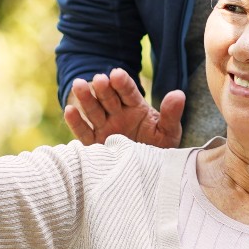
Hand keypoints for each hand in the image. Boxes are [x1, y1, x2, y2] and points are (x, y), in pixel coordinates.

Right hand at [63, 68, 184, 147]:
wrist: (149, 175)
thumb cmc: (159, 149)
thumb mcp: (168, 132)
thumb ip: (171, 115)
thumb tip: (178, 94)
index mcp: (135, 108)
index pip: (128, 92)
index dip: (122, 84)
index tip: (116, 74)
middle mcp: (117, 115)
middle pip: (109, 98)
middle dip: (104, 89)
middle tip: (100, 79)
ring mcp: (104, 128)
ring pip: (94, 110)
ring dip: (86, 98)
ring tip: (79, 85)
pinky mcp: (94, 144)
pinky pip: (84, 132)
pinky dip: (76, 122)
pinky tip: (69, 110)